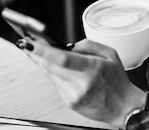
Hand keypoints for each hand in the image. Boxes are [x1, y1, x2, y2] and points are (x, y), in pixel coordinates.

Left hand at [22, 38, 146, 127]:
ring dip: (40, 62)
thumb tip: (68, 45)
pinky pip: (56, 83)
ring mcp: (73, 95)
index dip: (43, 50)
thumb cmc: (118, 81)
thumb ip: (88, 45)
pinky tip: (50, 65)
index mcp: (92, 69)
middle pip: (50, 67)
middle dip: (35, 53)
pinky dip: (52, 73)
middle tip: (25, 42)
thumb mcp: (110, 54)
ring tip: (32, 50)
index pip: (62, 59)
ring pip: (50, 74)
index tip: (31, 42)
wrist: (123, 108)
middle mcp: (80, 84)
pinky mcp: (69, 102)